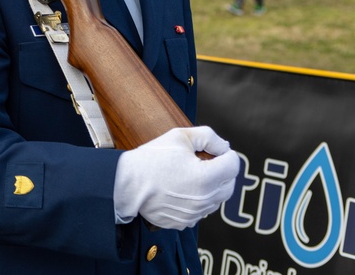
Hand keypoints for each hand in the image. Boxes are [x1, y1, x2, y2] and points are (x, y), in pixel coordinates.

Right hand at [113, 126, 238, 229]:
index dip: (226, 154)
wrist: (126, 184)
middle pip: (229, 185)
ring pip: (216, 200)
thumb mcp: (179, 136)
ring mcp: (195, 214)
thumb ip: (208, 137)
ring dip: (211, 187)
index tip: (215, 152)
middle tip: (205, 162)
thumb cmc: (151, 159)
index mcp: (206, 177)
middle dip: (223, 172)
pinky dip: (197, 201)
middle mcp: (205, 199)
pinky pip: (200, 211)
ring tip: (191, 176)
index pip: (234, 165)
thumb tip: (224, 146)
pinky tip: (181, 190)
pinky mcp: (185, 222)